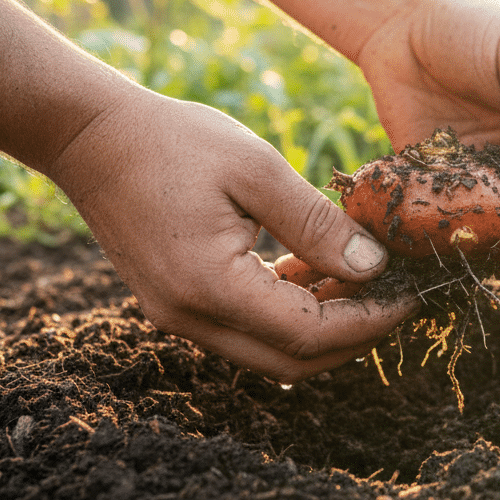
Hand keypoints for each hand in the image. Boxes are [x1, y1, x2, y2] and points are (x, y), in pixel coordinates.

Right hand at [46, 87, 418, 382]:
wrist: (89, 136)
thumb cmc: (173, 141)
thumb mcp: (257, 170)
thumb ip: (317, 225)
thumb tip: (374, 268)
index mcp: (211, 288)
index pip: (309, 335)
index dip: (368, 323)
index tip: (410, 296)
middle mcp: (190, 319)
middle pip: (292, 363)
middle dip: (353, 338)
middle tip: (396, 298)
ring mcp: (178, 318)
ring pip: (270, 352)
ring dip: (321, 327)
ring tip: (363, 280)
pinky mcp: (176, 305)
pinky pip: (245, 329)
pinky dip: (287, 312)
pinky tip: (313, 271)